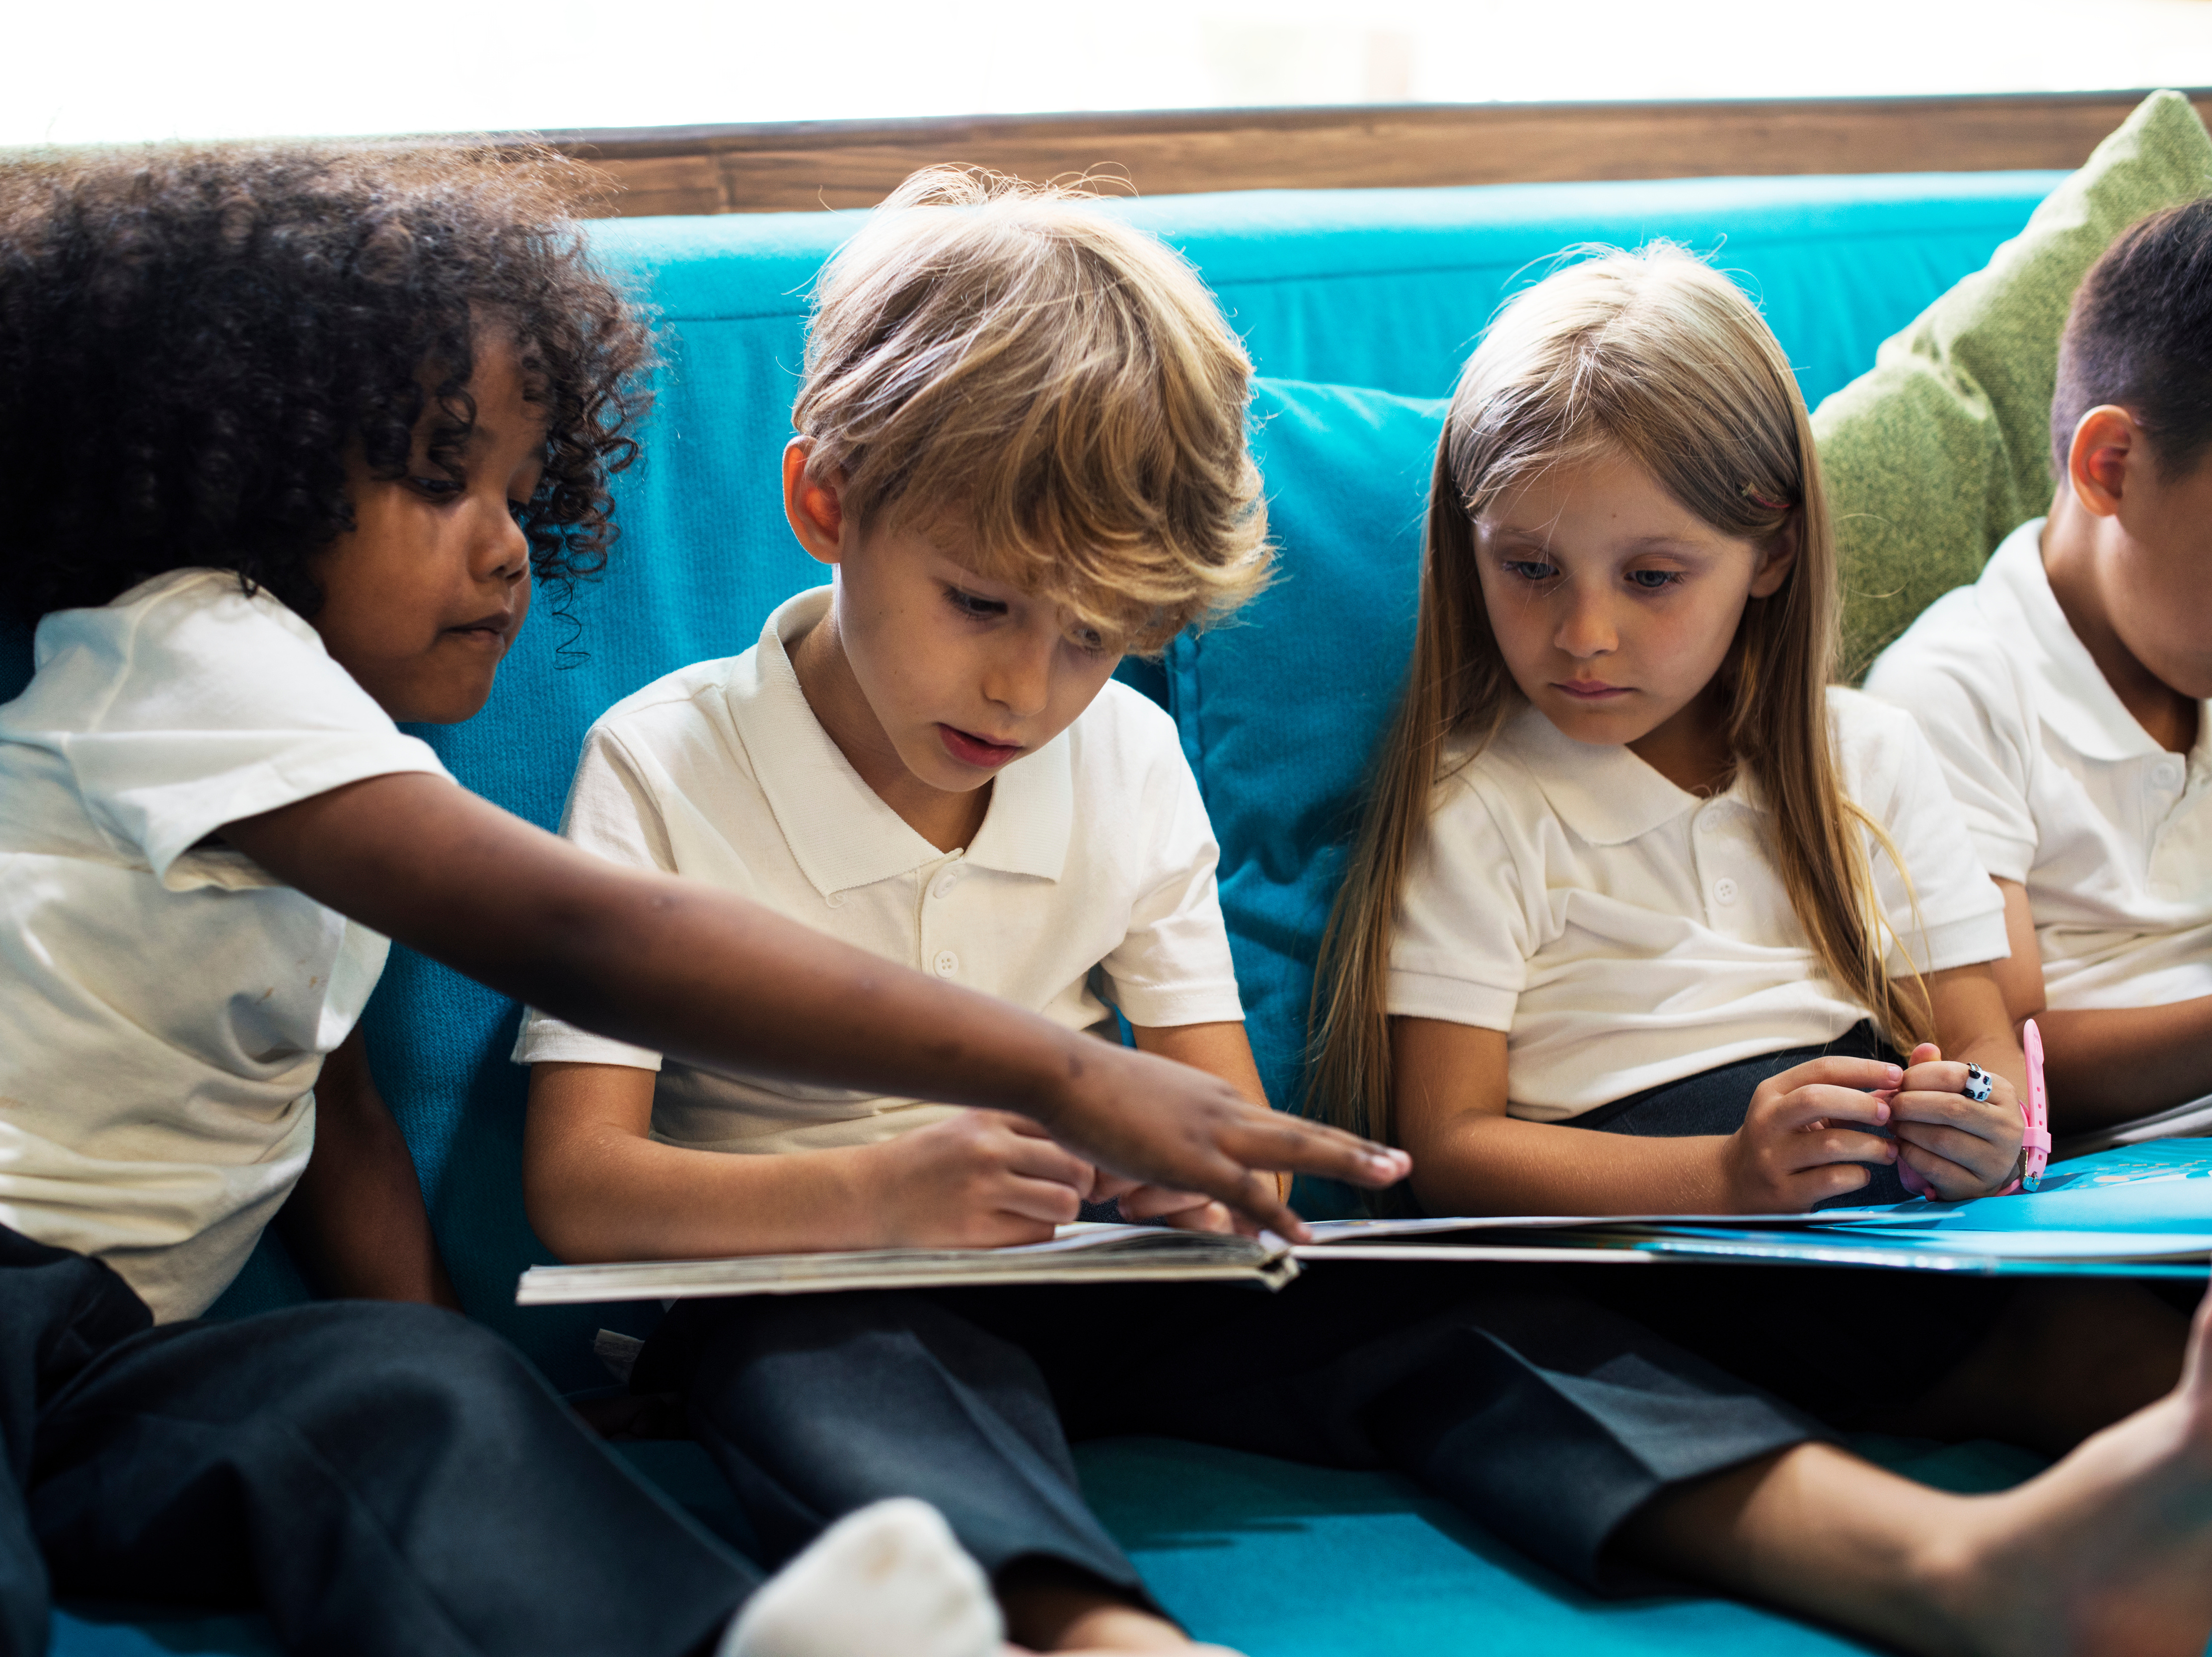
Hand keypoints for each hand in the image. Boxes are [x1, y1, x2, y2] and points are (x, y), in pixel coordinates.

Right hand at [859, 1110, 1094, 1247]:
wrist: (867, 1195)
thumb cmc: (923, 1161)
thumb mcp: (966, 1124)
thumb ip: (1016, 1127)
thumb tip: (1079, 1144)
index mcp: (988, 1116)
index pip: (1065, 1127)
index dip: (1079, 1148)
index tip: (1072, 1161)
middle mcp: (989, 1148)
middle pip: (1076, 1165)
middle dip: (1081, 1182)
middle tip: (1069, 1190)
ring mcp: (983, 1190)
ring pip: (1064, 1203)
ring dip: (1062, 1211)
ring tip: (1041, 1208)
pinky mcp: (976, 1231)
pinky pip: (1038, 1235)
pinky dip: (1037, 1233)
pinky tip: (1013, 1224)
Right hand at [1031, 1041, 1409, 1241]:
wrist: (1062, 1071)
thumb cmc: (1091, 1090)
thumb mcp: (1144, 1105)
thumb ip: (1166, 1128)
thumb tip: (1168, 1150)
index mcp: (1215, 1097)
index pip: (1277, 1126)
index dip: (1318, 1145)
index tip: (1353, 1154)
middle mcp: (1226, 1107)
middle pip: (1305, 1130)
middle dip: (1357, 1149)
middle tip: (1402, 1161)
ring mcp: (1213, 1131)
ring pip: (1298, 1147)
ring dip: (1349, 1162)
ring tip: (1390, 1173)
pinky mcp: (1192, 1159)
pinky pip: (1248, 1191)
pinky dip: (1280, 1214)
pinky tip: (1303, 1236)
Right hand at [1720, 1055, 1901, 1210]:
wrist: (1738, 1181)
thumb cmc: (1781, 1141)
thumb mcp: (1798, 1111)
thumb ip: (1841, 1098)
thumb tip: (1893, 1091)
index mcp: (1772, 1093)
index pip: (1821, 1069)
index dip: (1864, 1069)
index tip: (1896, 1075)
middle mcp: (1767, 1121)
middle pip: (1817, 1099)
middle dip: (1862, 1104)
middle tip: (1889, 1115)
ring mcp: (1773, 1158)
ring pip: (1831, 1144)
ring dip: (1870, 1145)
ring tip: (1888, 1150)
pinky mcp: (1785, 1191)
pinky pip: (1833, 1179)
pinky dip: (1858, 1176)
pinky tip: (1862, 1174)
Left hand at [1883, 1042, 2022, 1200]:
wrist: (1982, 1163)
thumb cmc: (1960, 1119)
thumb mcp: (1953, 1091)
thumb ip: (1934, 1069)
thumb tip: (1924, 1048)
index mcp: (2002, 1093)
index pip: (1956, 1075)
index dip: (1917, 1077)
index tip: (1896, 1082)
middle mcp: (2008, 1127)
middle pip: (1949, 1108)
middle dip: (1908, 1104)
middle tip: (1887, 1106)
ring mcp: (1996, 1161)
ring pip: (1940, 1139)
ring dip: (1906, 1130)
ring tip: (1892, 1125)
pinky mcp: (1978, 1187)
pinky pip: (1934, 1168)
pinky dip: (1910, 1155)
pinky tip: (1900, 1147)